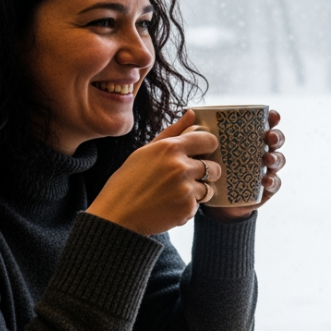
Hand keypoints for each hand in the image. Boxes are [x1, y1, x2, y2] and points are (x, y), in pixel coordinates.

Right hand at [86, 110, 222, 235]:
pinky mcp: (187, 208)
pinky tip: (168, 206)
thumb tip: (191, 114)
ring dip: (197, 192)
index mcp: (170, 148)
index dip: (208, 148)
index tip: (202, 153)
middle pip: (214, 167)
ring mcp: (185, 188)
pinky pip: (198, 206)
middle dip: (205, 173)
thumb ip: (172, 132)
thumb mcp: (146, 152)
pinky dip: (187, 207)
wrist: (116, 216)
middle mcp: (181, 166)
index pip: (209, 140)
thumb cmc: (128, 182)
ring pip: (209, 188)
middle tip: (185, 179)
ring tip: (175, 193)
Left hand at [200, 109, 285, 221]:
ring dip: (276, 157)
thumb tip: (189, 112)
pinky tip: (265, 180)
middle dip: (276, 136)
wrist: (210, 202)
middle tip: (268, 137)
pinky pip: (275, 184)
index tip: (271, 115)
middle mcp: (259, 152)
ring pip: (278, 160)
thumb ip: (192, 132)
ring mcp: (264, 170)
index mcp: (247, 139)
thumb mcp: (196, 151)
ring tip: (267, 159)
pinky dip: (273, 181)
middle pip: (275, 140)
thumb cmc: (205, 169)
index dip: (271, 118)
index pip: (264, 124)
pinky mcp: (265, 189)